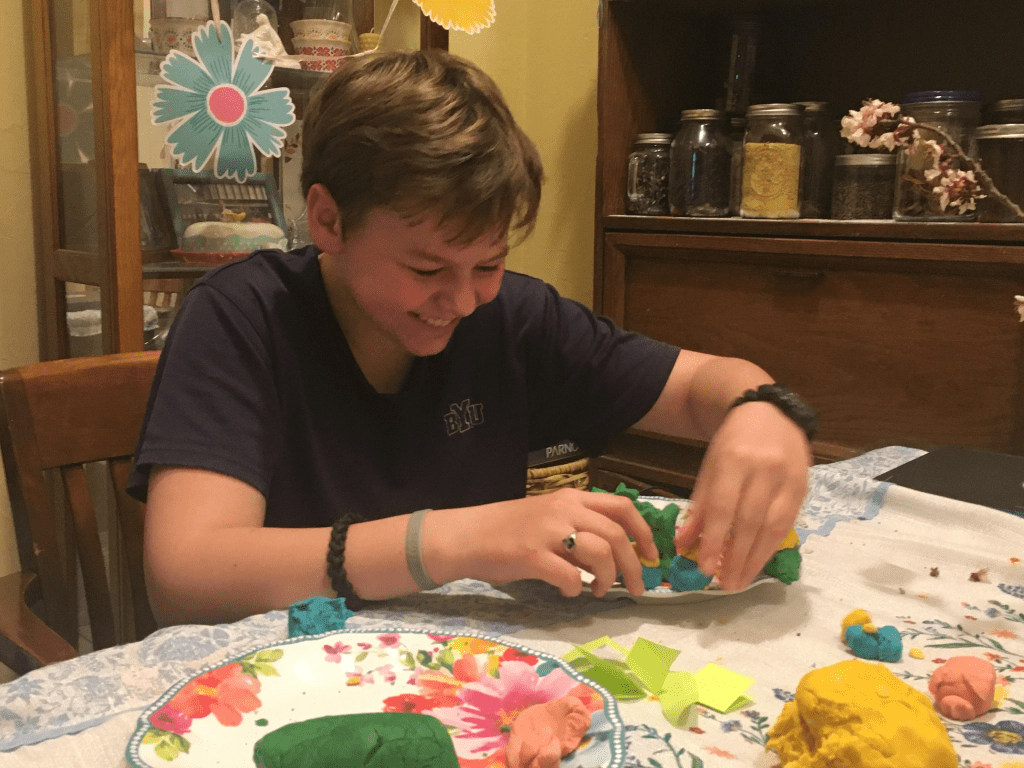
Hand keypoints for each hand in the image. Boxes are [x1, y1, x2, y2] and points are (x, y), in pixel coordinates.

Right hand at [429, 489, 659, 597]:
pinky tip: (568, 591)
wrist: (466, 535)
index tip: (652, 556)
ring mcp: (548, 532)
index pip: (623, 506)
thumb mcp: (548, 517)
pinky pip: (569, 576)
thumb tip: (614, 552)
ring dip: (608, 578)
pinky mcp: (532, 555)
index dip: (645, 532)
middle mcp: (564, 509)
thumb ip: (579, 527)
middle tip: (635, 588)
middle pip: (618, 535)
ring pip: (601, 553)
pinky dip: (576, 588)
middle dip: (634, 566)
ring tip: (599, 590)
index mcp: (571, 498)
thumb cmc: (507, 529)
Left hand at [673, 401, 810, 590]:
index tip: (706, 568)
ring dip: (757, 559)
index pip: (724, 508)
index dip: (716, 541)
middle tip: (726, 585)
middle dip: (738, 557)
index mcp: (735, 460)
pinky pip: (789, 523)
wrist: (770, 413)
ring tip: (741, 581)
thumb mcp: (710, 467)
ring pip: (775, 526)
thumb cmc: (733, 443)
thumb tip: (683, 544)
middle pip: (752, 521)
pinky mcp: (804, 487)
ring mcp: (789, 478)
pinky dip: (772, 546)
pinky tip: (759, 562)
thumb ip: (699, 506)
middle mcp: (765, 469)